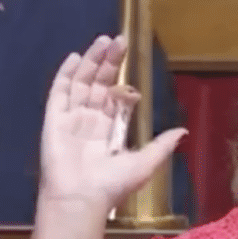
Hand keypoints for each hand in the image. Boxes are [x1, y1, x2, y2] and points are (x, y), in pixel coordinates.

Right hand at [39, 34, 185, 211]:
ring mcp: (70, 119)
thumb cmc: (111, 185)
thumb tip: (183, 131)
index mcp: (109, 131)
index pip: (115, 98)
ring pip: (81, 82)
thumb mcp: (144, 163)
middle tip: (119, 40)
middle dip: (109, 62)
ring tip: (103, 41)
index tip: (132, 70)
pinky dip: (66, 74)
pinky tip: (76, 58)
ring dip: (92, 61)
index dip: (122, 83)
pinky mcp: (54, 119)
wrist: (81, 198)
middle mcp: (89, 121)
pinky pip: (59, 92)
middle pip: (98, 84)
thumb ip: (161, 145)